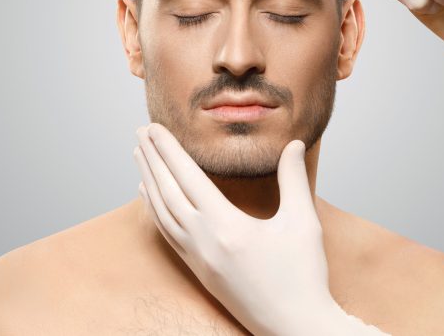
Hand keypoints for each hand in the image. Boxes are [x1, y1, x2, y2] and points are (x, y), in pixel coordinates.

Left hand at [133, 123, 387, 335]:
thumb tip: (295, 144)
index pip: (188, 178)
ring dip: (149, 182)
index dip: (168, 150)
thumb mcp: (303, 223)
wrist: (294, 328)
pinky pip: (168, 234)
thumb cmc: (303, 278)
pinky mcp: (199, 272)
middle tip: (140, 132)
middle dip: (152, 159)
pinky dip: (155, 211)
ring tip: (140, 157)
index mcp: (227, 227)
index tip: (154, 128)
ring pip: (162, 213)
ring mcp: (198, 259)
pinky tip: (150, 198)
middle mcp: (204, 242)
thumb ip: (294, 179)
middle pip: (167, 192)